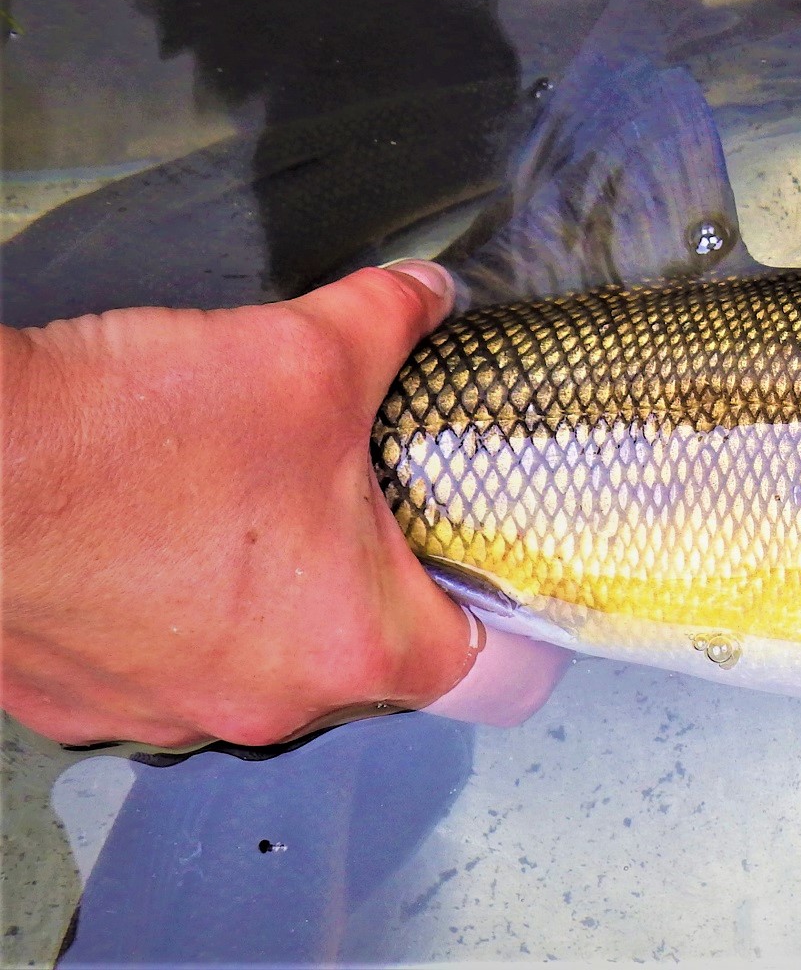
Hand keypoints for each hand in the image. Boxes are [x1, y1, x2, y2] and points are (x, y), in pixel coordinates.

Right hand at [1, 262, 562, 747]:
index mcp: (353, 646)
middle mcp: (263, 705)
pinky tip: (152, 536)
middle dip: (370, 580)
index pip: (492, 672)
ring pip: (258, 662)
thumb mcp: (306, 354)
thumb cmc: (125, 437)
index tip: (493, 574)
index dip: (511, 617)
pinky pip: (158, 663)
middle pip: (368, 658)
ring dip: (265, 596)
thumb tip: (429, 297)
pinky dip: (169, 610)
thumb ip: (394, 322)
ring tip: (239, 509)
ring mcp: (161, 713)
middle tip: (352, 504)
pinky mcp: (79, 699)